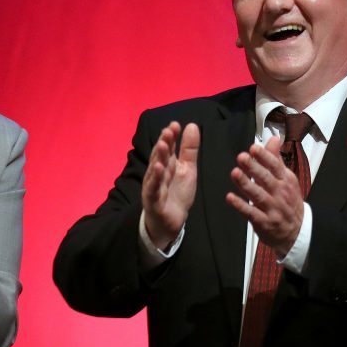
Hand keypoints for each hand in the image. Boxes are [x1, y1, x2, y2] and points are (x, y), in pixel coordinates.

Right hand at [141, 122, 199, 249]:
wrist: (170, 222)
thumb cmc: (177, 193)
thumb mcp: (188, 169)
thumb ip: (189, 149)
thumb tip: (192, 125)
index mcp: (166, 165)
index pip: (168, 148)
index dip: (170, 137)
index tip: (175, 125)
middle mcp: (157, 173)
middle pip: (160, 157)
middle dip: (164, 143)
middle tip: (168, 131)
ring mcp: (154, 187)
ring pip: (155, 171)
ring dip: (158, 158)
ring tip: (162, 145)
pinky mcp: (153, 201)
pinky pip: (154, 189)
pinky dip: (155, 179)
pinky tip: (159, 168)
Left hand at [226, 136, 302, 256]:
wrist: (296, 231)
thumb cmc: (289, 201)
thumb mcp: (287, 179)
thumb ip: (276, 159)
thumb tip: (273, 138)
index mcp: (286, 180)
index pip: (275, 166)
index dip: (264, 157)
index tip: (253, 148)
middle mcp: (280, 193)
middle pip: (266, 179)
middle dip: (253, 167)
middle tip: (241, 157)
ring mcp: (272, 208)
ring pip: (257, 195)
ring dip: (246, 184)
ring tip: (235, 173)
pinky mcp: (263, 222)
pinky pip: (250, 213)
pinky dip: (240, 205)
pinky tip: (230, 198)